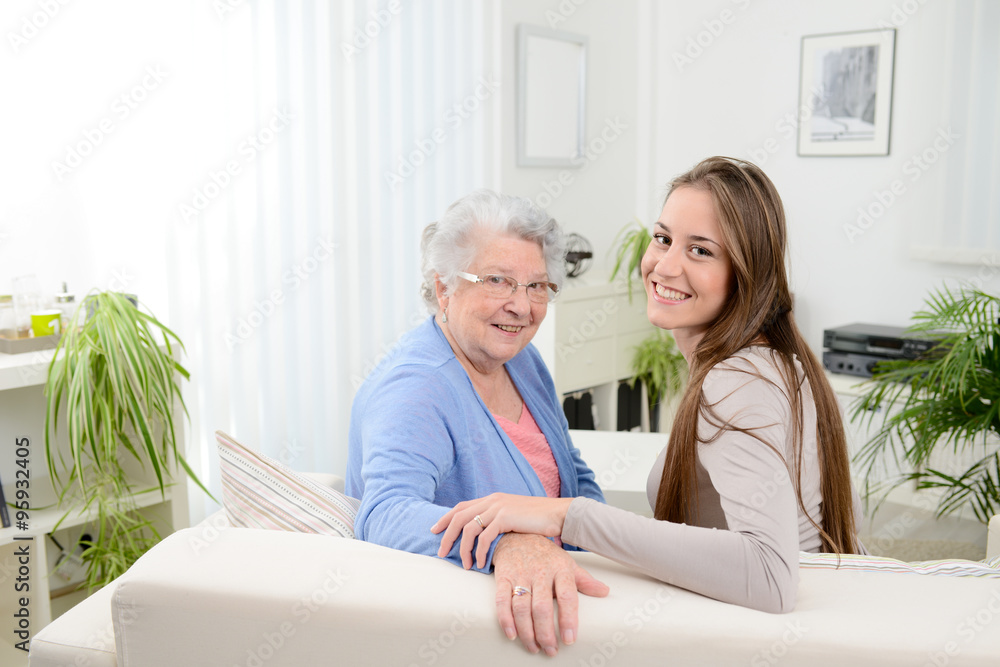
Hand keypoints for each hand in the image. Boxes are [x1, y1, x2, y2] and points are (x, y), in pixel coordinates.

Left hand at [431, 493, 571, 568]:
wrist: (558, 514)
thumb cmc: (538, 520)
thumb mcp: (514, 516)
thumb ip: (498, 521)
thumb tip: (484, 536)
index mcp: (492, 499)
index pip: (461, 506)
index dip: (445, 518)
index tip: (434, 530)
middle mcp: (492, 500)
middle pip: (459, 516)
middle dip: (446, 535)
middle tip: (440, 552)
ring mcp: (498, 507)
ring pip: (469, 528)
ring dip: (463, 549)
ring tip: (465, 565)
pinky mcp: (505, 517)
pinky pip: (484, 537)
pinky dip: (479, 552)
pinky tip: (481, 564)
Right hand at [491, 533, 608, 655]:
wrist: (516, 534)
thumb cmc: (545, 553)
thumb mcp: (567, 563)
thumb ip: (584, 580)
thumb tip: (605, 592)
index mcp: (560, 568)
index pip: (567, 596)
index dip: (569, 619)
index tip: (569, 639)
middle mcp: (540, 572)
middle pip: (542, 607)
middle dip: (545, 633)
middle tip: (550, 649)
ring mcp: (520, 574)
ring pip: (521, 607)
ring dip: (527, 631)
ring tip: (534, 647)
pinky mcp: (503, 577)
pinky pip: (502, 601)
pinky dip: (505, 620)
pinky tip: (512, 634)